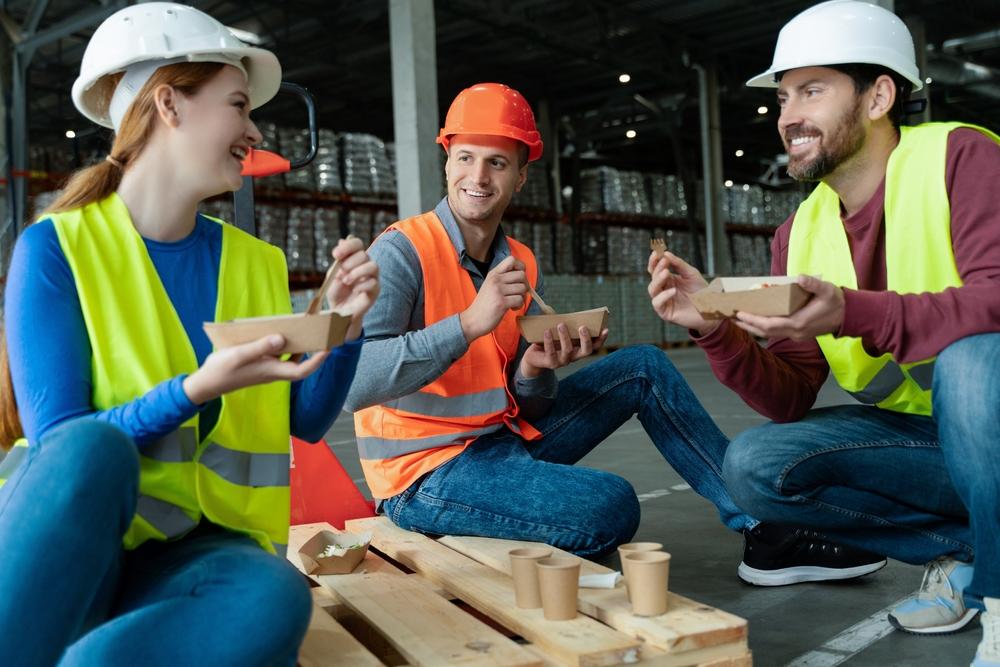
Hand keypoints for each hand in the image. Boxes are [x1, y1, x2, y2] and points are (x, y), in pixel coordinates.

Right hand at [182, 334, 327, 404]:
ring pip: (288, 359)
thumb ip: (261, 346)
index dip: (317, 361)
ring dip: (298, 346)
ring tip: (304, 329)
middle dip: (312, 351)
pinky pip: (276, 355)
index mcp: (271, 371)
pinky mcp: (259, 366)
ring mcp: (266, 369)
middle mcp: (272, 371)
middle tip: (321, 335)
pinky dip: (281, 345)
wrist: (206, 383)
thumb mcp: (240, 355)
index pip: (302, 370)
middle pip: (299, 363)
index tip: (329, 348)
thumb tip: (282, 338)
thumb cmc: (222, 370)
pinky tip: (277, 332)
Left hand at [325, 238, 379, 340]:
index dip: (347, 246)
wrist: (340, 311)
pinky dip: (361, 285)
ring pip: (373, 266)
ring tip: (346, 281)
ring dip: (357, 273)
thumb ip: (338, 261)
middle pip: (364, 254)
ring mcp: (373, 277)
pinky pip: (373, 282)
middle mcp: (366, 265)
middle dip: (350, 263)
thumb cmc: (337, 292)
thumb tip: (341, 241)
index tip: (335, 254)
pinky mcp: (375, 290)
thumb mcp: (332, 275)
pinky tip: (354, 290)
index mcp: (354, 259)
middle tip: (340, 274)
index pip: (357, 244)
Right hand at [459, 256, 526, 341]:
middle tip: (518, 294)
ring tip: (513, 302)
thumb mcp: (490, 286)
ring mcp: (498, 290)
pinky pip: (520, 300)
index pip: (511, 259)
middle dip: (524, 285)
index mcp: (493, 274)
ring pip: (523, 288)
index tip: (519, 278)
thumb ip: (503, 279)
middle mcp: (495, 279)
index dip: (520, 267)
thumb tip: (523, 277)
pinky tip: (511, 308)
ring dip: (522, 297)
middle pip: (521, 275)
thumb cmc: (484, 305)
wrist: (472, 320)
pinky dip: (519, 306)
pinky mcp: (501, 303)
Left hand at [519, 324, 608, 376]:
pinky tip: (547, 332)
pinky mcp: (551, 363)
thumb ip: (564, 323)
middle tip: (583, 327)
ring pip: (568, 350)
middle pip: (586, 351)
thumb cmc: (550, 340)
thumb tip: (557, 310)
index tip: (605, 329)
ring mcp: (563, 361)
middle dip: (586, 339)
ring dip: (565, 336)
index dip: (601, 339)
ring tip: (561, 324)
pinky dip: (549, 341)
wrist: (535, 356)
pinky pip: (551, 352)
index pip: (595, 346)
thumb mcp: (559, 332)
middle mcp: (574, 357)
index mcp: (579, 349)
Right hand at [647, 250, 718, 335]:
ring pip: (652, 290)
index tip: (656, 252)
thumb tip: (666, 254)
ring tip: (666, 272)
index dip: (654, 261)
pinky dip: (663, 296)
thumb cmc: (701, 291)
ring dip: (658, 280)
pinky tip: (673, 290)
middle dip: (657, 269)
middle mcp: (663, 290)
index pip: (655, 270)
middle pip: (653, 278)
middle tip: (664, 261)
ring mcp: (663, 301)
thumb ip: (679, 264)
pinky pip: (657, 303)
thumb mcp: (691, 273)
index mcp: (667, 280)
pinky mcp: (665, 312)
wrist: (711, 308)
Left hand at [733, 275, 842, 340]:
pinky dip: (763, 327)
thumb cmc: (837, 301)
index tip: (740, 313)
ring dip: (753, 327)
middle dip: (747, 324)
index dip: (753, 320)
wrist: (850, 315)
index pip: (770, 325)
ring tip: (738, 319)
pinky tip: (755, 320)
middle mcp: (795, 332)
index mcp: (799, 323)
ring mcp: (796, 335)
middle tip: (731, 316)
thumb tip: (800, 277)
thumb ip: (813, 284)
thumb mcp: (828, 290)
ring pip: (769, 333)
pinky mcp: (797, 334)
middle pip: (765, 331)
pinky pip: (775, 332)